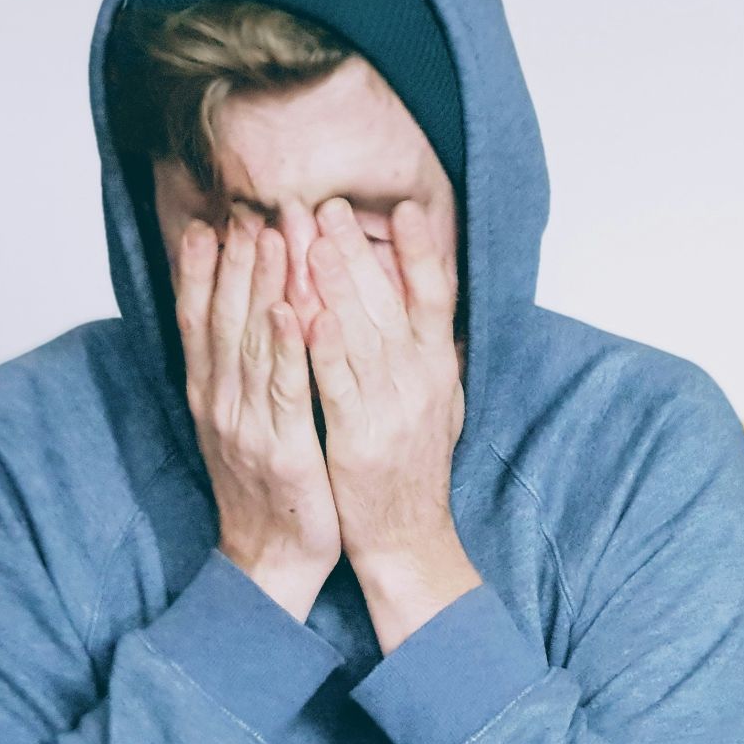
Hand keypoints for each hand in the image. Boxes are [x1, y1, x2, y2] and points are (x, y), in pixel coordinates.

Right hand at [174, 203, 340, 620]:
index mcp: (210, 395)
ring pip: (251, 342)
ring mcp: (247, 425)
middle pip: (222, 318)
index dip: (203, 270)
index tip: (210, 221)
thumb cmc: (268, 489)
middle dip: (234, 261)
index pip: (200, 320)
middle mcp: (220, 403)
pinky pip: (284, 389)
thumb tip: (242, 319)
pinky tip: (289, 309)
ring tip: (269, 235)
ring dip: (259, 285)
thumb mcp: (242, 424)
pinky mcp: (282, 448)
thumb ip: (240, 373)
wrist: (271, 560)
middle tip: (246, 208)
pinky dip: (284, 347)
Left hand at [305, 196, 478, 651]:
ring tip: (310, 237)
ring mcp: (392, 410)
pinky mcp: (359, 438)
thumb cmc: (413, 469)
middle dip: (356, 250)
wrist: (407, 539)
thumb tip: (430, 304)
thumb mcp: (439, 403)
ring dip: (336, 284)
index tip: (405, 207)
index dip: (422, 251)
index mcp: (438, 369)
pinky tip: (304, 312)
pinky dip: (323, 347)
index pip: (437, 297)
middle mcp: (421, 382)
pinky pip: (338, 385)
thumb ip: (430, 354)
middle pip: (390, 302)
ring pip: (361, 334)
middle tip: (327, 204)